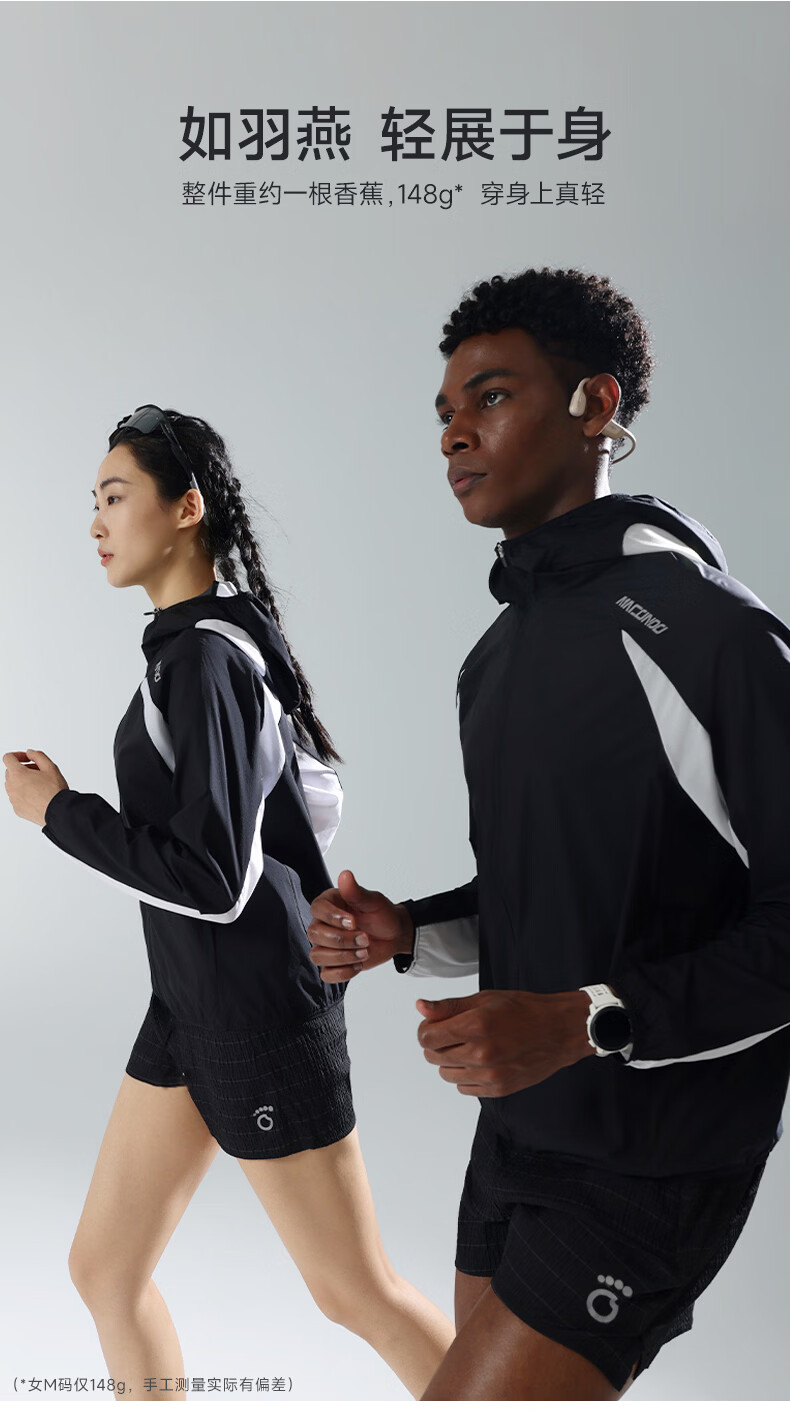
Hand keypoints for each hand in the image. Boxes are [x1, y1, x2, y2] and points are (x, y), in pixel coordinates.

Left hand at [3, 750, 68, 825]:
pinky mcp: (17, 809)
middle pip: (10, 771)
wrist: (58, 811)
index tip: (26, 758)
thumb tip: (30, 753)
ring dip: (22, 782)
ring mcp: (13, 799)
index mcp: (18, 774)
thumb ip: (38, 755)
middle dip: (22, 769)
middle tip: (37, 771)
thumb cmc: (54, 791)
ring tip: (39, 785)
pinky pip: (17, 798)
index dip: (17, 755)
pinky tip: (37, 796)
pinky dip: (24, 794)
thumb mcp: (50, 767)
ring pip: (13, 785)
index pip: (8, 758)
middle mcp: (12, 786)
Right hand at [308, 869, 414, 982]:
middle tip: (365, 938)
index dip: (332, 918)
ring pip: (317, 956)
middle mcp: (323, 924)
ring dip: (343, 957)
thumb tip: (345, 875)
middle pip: (315, 935)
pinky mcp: (333, 963)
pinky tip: (358, 965)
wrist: (394, 934)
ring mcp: (326, 945)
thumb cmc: (381, 914)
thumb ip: (356, 892)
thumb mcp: (373, 901)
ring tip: (364, 952)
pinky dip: (342, 973)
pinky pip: (326, 974)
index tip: (353, 921)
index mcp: (329, 904)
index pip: (316, 909)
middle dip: (342, 940)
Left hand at [416, 989, 592, 1095]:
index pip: (427, 1037)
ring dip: (449, 1061)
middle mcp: (480, 1053)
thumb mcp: (485, 999)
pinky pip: (464, 1088)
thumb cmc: (524, 1010)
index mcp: (475, 1026)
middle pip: (433, 1056)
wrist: (559, 1031)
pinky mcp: (498, 1089)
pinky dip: (465, 1076)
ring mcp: (490, 1075)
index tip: (433, 1025)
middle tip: (452, 1034)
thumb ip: (449, 1006)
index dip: (425, 1030)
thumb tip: (421, 1007)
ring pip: (446, 1074)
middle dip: (436, 1044)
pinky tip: (478, 1062)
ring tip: (467, 1047)